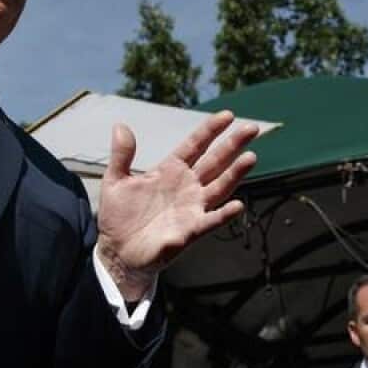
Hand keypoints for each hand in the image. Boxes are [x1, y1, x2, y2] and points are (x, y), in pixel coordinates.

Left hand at [96, 110, 257, 300]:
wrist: (118, 252)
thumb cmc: (119, 217)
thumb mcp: (116, 182)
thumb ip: (121, 155)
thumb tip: (120, 126)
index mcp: (170, 170)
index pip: (195, 145)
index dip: (210, 130)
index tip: (227, 115)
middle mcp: (187, 186)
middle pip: (215, 161)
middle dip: (233, 144)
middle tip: (252, 128)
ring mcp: (192, 207)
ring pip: (220, 186)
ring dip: (235, 173)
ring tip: (251, 157)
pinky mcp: (191, 230)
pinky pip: (211, 221)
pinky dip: (224, 214)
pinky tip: (237, 205)